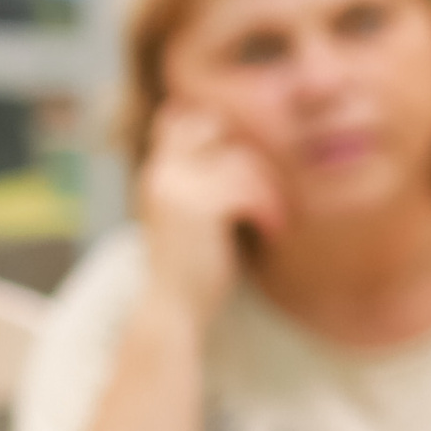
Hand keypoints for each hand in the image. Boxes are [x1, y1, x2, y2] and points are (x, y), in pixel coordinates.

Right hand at [136, 100, 281, 326]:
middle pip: (213, 127)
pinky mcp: (199, 207)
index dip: (218, 128)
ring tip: (273, 219)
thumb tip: (245, 151)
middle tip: (266, 188)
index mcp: (157, 173)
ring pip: (240, 161)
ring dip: (266, 190)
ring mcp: (176, 188)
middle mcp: (160, 173)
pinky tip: (272, 231)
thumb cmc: (192, 268)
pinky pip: (247, 189)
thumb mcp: (193, 215)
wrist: (173, 311)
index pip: (182, 119)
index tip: (248, 163)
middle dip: (247, 153)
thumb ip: (206, 181)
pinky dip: (268, 210)